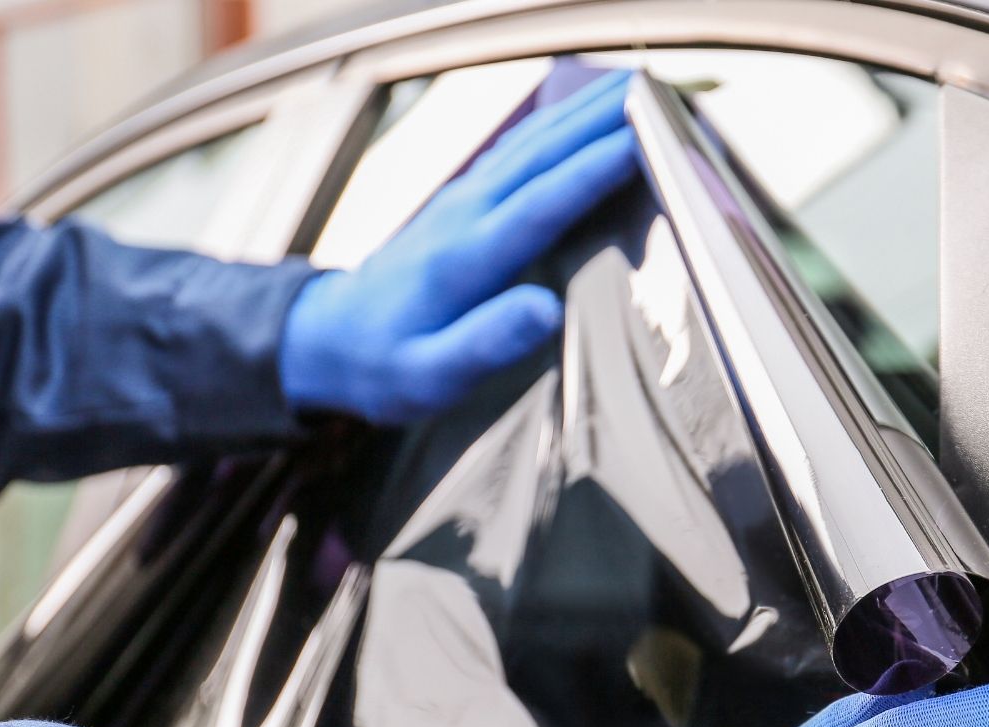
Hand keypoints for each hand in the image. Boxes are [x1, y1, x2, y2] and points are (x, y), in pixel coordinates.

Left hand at [281, 69, 636, 422]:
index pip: (541, 203)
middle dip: (600, 121)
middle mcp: (464, 214)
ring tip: (635, 89)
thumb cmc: (384, 366)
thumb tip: (544, 311)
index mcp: (464, 260)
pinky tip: (585, 113)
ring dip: (584, 111)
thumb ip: (485, 343)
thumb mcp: (428, 376)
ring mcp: (463, 199)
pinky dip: (559, 124)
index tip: (644, 143)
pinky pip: (520, 149)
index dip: (593, 171)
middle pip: (542, 154)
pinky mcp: (464, 198)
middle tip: (658, 94)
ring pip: (532, 142)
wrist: (329, 339)